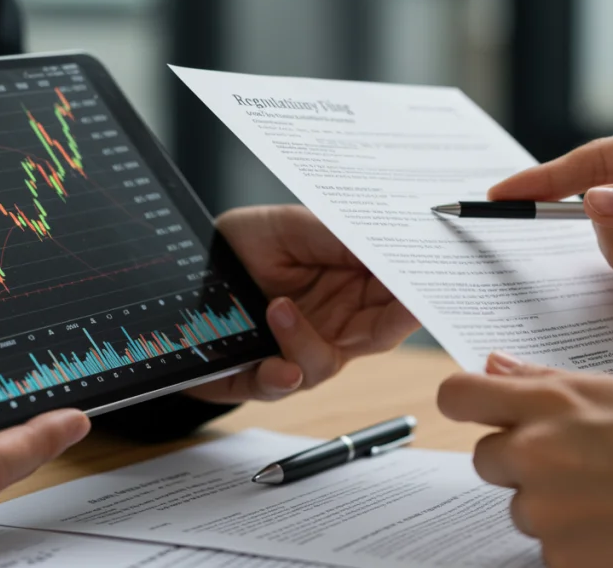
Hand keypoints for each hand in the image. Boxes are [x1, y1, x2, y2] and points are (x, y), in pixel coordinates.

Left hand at [185, 205, 418, 402]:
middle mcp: (331, 324)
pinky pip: (280, 386)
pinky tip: (275, 365)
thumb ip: (335, 234)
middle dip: (391, 324)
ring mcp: (297, 351)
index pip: (396, 296)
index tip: (431, 287)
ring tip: (277, 307)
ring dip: (306, 342)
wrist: (181, 269)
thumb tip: (385, 241)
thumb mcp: (288, 226)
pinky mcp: (259, 375)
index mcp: (349, 286)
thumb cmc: (240, 244)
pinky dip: (280, 378)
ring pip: (324, 365)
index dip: (417, 295)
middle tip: (401, 306)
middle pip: (377, 335)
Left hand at [437, 353, 612, 567]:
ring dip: (555, 505)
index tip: (482, 409)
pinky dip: (581, 544)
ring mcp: (546, 510)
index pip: (458, 396)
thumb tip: (496, 364)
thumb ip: (551, 380)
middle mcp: (536, 453)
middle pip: (486, 456)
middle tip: (583, 462)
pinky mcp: (563, 559)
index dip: (467, 403)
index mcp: (551, 401)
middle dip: (520, 460)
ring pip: (523, 507)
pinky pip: (551, 550)